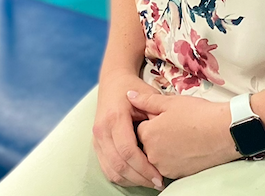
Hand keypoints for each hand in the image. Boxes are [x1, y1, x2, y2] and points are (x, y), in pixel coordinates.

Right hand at [92, 71, 164, 188]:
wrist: (113, 81)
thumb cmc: (133, 87)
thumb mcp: (148, 95)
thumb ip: (155, 114)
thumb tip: (168, 138)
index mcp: (115, 117)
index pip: (127, 150)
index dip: (143, 167)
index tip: (159, 176)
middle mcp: (102, 130)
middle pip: (118, 164)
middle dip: (139, 178)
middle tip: (157, 183)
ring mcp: (96, 138)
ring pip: (111, 170)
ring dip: (130, 180)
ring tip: (149, 182)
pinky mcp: (96, 144)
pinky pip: (107, 168)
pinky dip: (121, 176)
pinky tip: (136, 177)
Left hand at [128, 92, 240, 179]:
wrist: (222, 131)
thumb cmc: (197, 113)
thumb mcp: (171, 101)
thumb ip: (147, 100)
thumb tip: (129, 95)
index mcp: (148, 134)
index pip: (140, 127)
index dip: (153, 120)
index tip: (166, 116)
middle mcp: (152, 154)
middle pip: (147, 143)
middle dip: (157, 135)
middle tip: (176, 124)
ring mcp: (164, 166)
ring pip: (158, 155)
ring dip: (165, 147)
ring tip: (183, 135)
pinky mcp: (177, 175)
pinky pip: (169, 165)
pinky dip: (175, 157)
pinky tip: (187, 146)